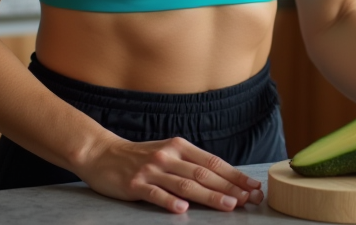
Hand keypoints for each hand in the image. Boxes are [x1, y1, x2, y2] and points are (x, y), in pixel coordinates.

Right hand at [78, 134, 263, 212]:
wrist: (102, 154)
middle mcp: (169, 156)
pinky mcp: (135, 184)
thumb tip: (223, 179)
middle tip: (250, 199)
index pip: (213, 162)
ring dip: (209, 196)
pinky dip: (169, 201)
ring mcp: (151, 170)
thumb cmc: (140, 157)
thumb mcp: (168, 153)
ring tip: (228, 205)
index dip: (235, 175)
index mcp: (180, 147)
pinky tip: (182, 209)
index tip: (253, 187)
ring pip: (185, 184)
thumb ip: (191, 164)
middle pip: (204, 173)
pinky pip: (155, 194)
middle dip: (230, 187)